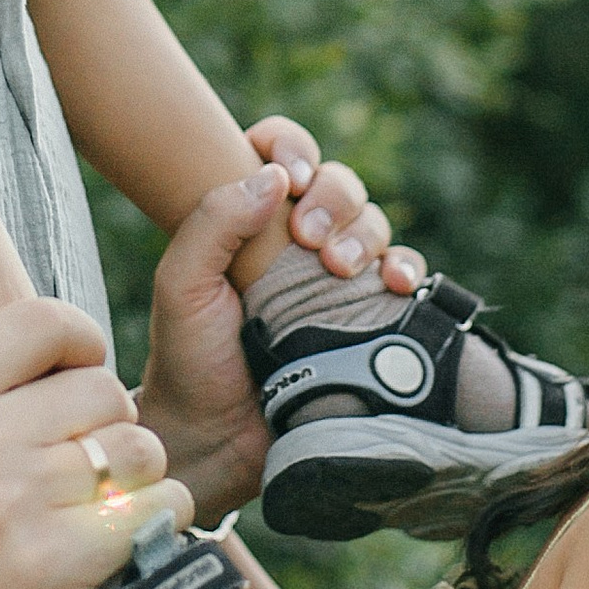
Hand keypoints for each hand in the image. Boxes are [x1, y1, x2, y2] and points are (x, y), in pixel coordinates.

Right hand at [0, 296, 188, 588]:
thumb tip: (86, 356)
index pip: (44, 321)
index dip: (82, 345)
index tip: (79, 382)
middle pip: (106, 390)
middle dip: (112, 425)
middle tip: (87, 465)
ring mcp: (16, 502)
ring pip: (140, 449)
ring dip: (137, 476)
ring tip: (102, 502)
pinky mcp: (58, 561)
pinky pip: (159, 507)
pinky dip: (158, 519)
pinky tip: (124, 535)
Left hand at [139, 157, 423, 528]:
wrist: (218, 440)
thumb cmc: (190, 360)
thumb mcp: (181, 285)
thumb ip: (211, 222)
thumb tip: (272, 178)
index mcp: (247, 219)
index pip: (279, 152)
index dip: (291, 148)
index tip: (289, 180)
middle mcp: (294, 241)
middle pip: (336, 182)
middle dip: (333, 197)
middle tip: (311, 241)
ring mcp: (334, 278)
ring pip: (372, 221)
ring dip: (365, 232)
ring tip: (340, 269)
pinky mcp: (367, 315)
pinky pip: (403, 273)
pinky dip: (407, 267)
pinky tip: (396, 284)